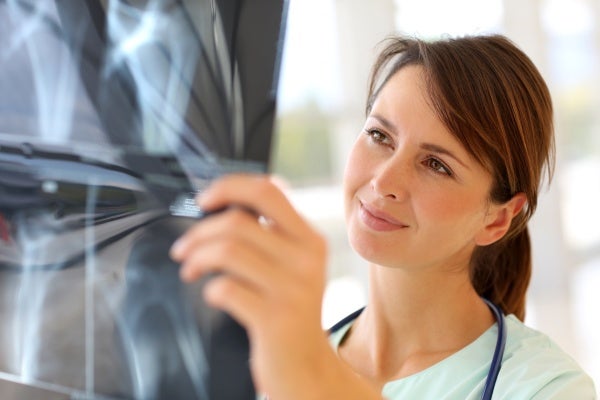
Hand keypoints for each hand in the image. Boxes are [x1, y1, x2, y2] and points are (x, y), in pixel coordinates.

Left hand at [169, 174, 329, 396]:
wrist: (306, 367)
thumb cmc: (288, 311)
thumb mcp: (294, 265)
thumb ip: (272, 233)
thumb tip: (228, 200)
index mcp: (309, 239)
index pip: (268, 191)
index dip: (229, 187)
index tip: (204, 199)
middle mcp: (306, 259)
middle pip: (239, 221)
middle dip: (199, 231)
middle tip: (183, 248)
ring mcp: (293, 289)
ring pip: (228, 251)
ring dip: (197, 258)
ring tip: (190, 269)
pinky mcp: (276, 318)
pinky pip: (226, 289)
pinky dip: (209, 289)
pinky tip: (212, 295)